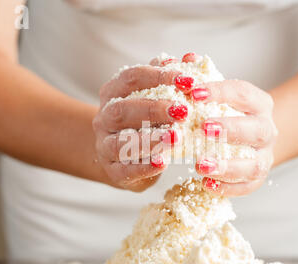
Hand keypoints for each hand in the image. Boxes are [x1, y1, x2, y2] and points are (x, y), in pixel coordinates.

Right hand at [93, 64, 186, 191]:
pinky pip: (125, 170)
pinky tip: (162, 163)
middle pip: (122, 109)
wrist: (122, 157)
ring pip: (119, 142)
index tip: (189, 81)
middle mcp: (104, 118)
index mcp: (113, 92)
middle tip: (184, 111)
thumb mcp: (155, 98)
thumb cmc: (144, 122)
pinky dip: (143, 167)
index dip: (159, 76)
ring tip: (176, 138)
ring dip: (149, 139)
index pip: (132, 77)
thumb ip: (171, 79)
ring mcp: (104, 146)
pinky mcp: (113, 171)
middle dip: (154, 108)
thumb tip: (193, 58)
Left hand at [193, 79, 276, 196]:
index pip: (243, 93)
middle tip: (203, 128)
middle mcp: (267, 130)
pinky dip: (228, 188)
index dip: (220, 92)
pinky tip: (206, 185)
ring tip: (199, 165)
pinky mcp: (257, 178)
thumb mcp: (218, 93)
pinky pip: (248, 186)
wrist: (252, 138)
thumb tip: (186, 58)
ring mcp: (265, 156)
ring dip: (227, 165)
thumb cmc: (228, 112)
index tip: (193, 92)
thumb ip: (202, 77)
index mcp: (259, 103)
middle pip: (256, 130)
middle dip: (230, 129)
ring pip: (254, 164)